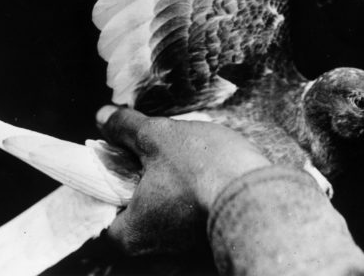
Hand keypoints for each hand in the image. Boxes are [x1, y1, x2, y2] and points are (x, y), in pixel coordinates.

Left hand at [97, 107, 268, 255]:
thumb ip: (126, 127)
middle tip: (151, 150)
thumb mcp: (157, 137)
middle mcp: (155, 248)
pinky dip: (189, 188)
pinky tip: (200, 166)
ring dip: (168, 181)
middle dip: (142, 177)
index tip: (119, 156)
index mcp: (132, 232)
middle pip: (135, 208)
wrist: (260, 190)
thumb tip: (103, 116)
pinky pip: (189, 209)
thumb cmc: (202, 168)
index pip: (104, 212)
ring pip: (164, 207)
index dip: (108, 181)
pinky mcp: (209, 234)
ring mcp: (185, 244)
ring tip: (180, 154)